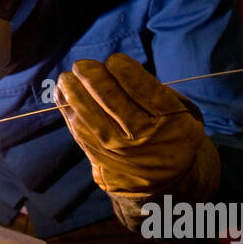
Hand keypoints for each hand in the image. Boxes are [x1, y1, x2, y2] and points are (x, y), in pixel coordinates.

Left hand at [55, 53, 219, 205]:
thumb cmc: (169, 133)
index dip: (121, 67)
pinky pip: (79, 130)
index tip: (114, 60)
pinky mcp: (100, 159)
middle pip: (110, 97)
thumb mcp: (180, 111)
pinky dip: (67, 109)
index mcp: (169, 118)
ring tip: (66, 77)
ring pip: (90, 115)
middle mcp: (143, 135)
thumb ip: (152, 88)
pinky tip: (62, 94)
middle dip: (91, 75)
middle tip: (82, 65)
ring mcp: (119, 150)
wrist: (165, 183)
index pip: (140, 86)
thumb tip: (112, 68)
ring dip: (73, 91)